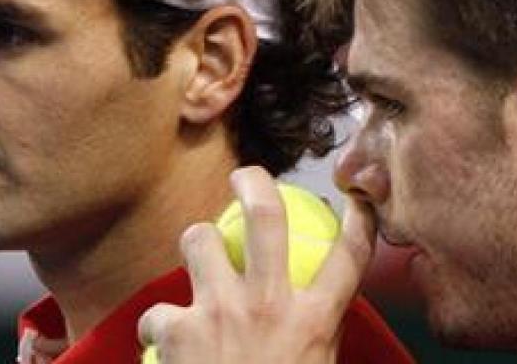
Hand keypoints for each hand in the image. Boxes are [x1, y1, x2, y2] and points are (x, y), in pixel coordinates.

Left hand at [137, 166, 376, 363]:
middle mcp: (271, 304)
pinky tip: (162, 340)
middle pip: (266, 218)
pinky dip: (157, 323)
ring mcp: (223, 312)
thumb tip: (319, 320)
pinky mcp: (179, 332)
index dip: (359, 219)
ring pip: (199, 240)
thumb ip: (317, 340)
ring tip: (197, 255)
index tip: (357, 198)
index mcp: (315, 321)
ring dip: (195, 243)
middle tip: (244, 176)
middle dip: (253, 183)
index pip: (349, 256)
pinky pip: (158, 309)